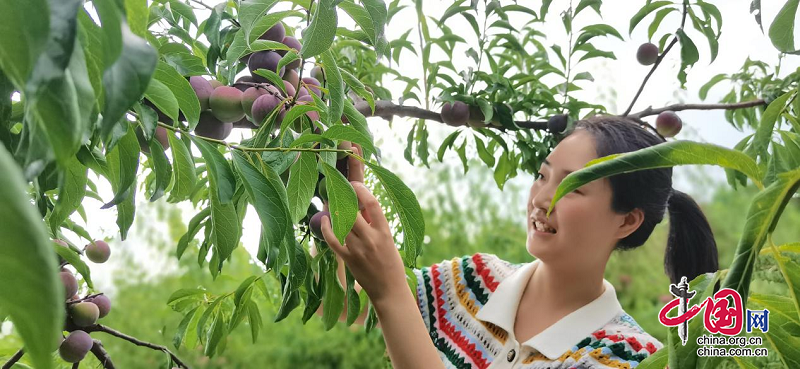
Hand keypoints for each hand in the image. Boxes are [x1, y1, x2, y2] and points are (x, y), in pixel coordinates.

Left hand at [319, 144, 407, 303]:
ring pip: (342, 224)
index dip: (362, 191)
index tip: (354, 184)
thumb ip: (375, 225)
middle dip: (344, 199)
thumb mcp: (388, 241)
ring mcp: (358, 249)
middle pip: (353, 212)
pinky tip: (324, 220)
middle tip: (339, 191)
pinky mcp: (348, 259)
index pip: (372, 204)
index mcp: (385, 232)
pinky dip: (326, 228)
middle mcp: (371, 239)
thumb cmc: (391, 264)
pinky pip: (333, 240)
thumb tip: (360, 208)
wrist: (389, 291)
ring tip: (332, 204)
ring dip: (336, 212)